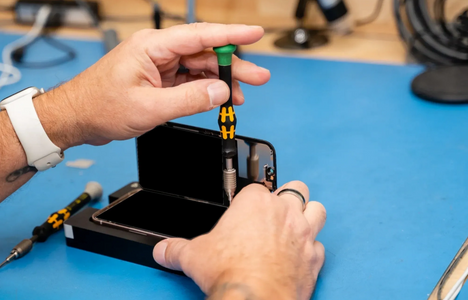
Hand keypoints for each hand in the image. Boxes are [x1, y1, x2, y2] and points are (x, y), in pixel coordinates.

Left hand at [45, 23, 269, 145]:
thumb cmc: (99, 106)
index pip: (199, 35)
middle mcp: (157, 51)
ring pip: (198, 67)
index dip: (230, 34)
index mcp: (151, 46)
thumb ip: (188, 100)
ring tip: (240, 96)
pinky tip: (218, 99)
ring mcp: (157, 65)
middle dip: (233, 64)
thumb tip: (219, 92)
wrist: (76, 118)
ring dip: (220, 81)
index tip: (254, 33)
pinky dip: (204, 90)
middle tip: (259, 77)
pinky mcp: (157, 80)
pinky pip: (188, 80)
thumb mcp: (148, 108)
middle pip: (204, 52)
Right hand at [152, 181, 326, 299]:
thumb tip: (162, 251)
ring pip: (317, 209)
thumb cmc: (230, 271)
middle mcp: (283, 212)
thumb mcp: (193, 255)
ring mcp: (303, 233)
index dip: (250, 198)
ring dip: (308, 214)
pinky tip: (301, 254)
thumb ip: (176, 249)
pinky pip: (320, 245)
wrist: (256, 298)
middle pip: (295, 188)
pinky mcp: (314, 257)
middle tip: (274, 210)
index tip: (244, 209)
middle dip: (287, 196)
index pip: (256, 187)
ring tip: (296, 223)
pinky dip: (312, 248)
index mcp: (254, 202)